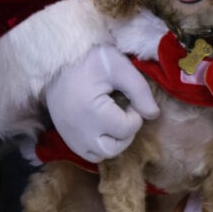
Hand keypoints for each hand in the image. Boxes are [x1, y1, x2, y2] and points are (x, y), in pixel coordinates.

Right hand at [45, 44, 159, 162]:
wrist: (59, 56)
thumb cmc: (91, 58)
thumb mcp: (119, 67)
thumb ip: (139, 91)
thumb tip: (154, 115)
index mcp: (92, 111)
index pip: (125, 129)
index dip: (135, 116)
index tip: (131, 102)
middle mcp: (78, 129)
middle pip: (112, 149)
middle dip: (126, 134)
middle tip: (126, 114)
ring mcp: (69, 134)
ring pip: (98, 155)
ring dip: (112, 143)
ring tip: (114, 121)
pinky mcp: (64, 134)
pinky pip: (85, 152)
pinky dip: (97, 146)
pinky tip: (102, 127)